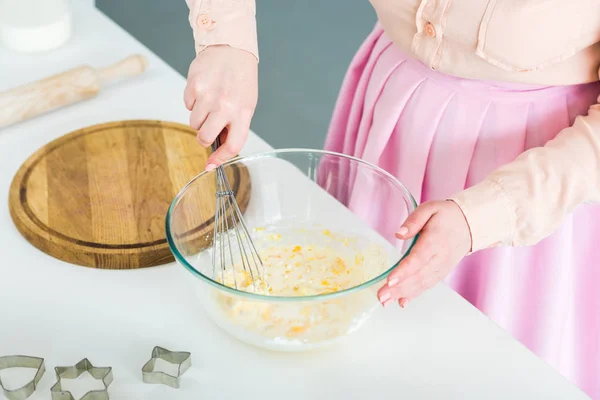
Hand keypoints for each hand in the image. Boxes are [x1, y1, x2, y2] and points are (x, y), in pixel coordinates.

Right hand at [184, 45, 257, 169]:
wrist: (231, 49)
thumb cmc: (241, 79)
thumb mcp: (246, 105)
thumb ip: (234, 127)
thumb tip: (217, 148)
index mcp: (243, 113)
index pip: (232, 145)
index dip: (219, 159)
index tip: (210, 165)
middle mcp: (225, 106)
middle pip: (204, 137)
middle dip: (203, 136)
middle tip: (208, 127)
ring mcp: (208, 96)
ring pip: (193, 123)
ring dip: (199, 117)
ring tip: (210, 102)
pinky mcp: (194, 86)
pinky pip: (187, 106)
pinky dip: (193, 102)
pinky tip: (204, 90)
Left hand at [377, 200, 470, 306]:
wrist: (470, 224)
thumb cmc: (446, 215)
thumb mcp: (430, 208)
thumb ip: (414, 221)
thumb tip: (399, 234)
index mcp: (435, 241)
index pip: (418, 259)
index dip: (404, 271)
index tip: (390, 280)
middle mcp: (439, 257)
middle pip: (418, 276)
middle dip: (398, 288)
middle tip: (381, 296)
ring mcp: (441, 267)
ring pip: (422, 283)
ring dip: (403, 294)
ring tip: (385, 301)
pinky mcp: (441, 272)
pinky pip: (428, 285)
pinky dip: (414, 295)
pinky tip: (401, 302)